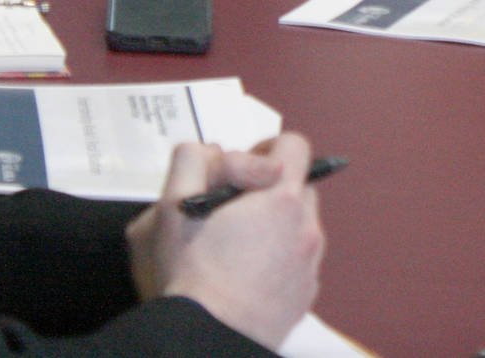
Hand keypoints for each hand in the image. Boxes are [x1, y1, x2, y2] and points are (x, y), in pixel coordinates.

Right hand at [126, 134, 324, 347]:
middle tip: (233, 211)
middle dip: (269, 191)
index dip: (266, 148)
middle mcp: (307, 229)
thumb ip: (192, 160)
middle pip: (299, 188)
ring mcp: (311, 266)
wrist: (207, 340)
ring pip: (300, 226)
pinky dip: (279, 261)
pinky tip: (246, 277)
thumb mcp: (173, 205)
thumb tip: (213, 150)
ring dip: (275, 227)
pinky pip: (298, 262)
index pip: (296, 146)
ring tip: (236, 248)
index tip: (242, 172)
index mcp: (282, 200)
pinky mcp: (306, 296)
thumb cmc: (190, 274)